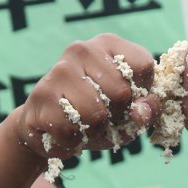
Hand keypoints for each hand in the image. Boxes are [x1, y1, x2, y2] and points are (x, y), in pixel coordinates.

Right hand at [11, 34, 160, 161]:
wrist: (45, 127)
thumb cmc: (93, 116)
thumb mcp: (127, 114)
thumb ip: (145, 111)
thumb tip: (141, 113)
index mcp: (108, 45)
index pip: (143, 67)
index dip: (141, 96)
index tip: (126, 103)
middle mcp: (83, 50)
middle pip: (121, 94)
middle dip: (116, 119)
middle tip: (102, 120)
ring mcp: (60, 70)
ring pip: (96, 114)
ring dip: (93, 133)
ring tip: (83, 127)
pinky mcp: (42, 95)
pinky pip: (71, 131)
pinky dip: (72, 142)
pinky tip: (65, 133)